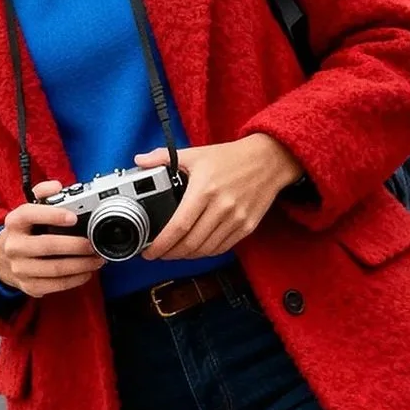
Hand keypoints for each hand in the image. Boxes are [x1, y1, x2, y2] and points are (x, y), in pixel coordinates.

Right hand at [0, 181, 103, 297]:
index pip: (30, 214)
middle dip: (75, 245)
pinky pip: (55, 285)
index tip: (73, 217)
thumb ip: (42, 193)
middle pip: (47, 245)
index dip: (52, 215)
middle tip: (93, 244)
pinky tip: (86, 272)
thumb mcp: (28, 210)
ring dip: (81, 265)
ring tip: (96, 259)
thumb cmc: (24, 231)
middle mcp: (14, 245)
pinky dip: (75, 279)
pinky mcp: (28, 285)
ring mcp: (19, 268)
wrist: (2, 258)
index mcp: (15, 222)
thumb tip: (56, 186)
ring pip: (54, 268)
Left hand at [135, 134, 303, 259]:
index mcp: (204, 190)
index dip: (161, 244)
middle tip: (159, 253)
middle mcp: (221, 207)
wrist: (269, 159)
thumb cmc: (232, 157)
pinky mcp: (247, 226)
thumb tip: (140, 159)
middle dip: (170, 253)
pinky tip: (197, 248)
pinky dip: (206, 252)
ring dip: (187, 255)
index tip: (149, 251)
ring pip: (206, 250)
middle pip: (191, 244)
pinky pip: (222, 248)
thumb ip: (164, 157)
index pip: (179, 227)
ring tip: (175, 251)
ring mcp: (236, 219)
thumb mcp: (197, 154)